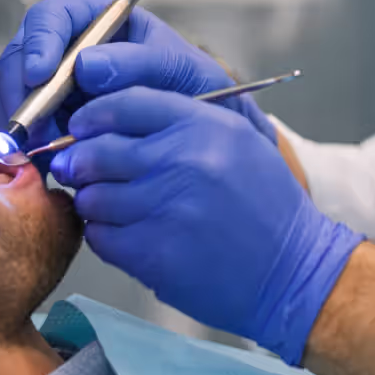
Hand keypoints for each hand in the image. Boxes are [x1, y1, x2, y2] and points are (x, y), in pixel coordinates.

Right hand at [0, 0, 275, 145]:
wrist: (204, 138)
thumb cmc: (196, 91)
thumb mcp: (179, 70)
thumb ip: (138, 62)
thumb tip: (84, 65)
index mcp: (99, 22)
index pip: (51, 18)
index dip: (38, 42)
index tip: (39, 75)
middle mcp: (69, 51)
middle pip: (20, 58)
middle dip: (18, 93)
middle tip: (30, 128)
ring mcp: (57, 88)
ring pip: (13, 96)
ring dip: (18, 124)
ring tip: (39, 152)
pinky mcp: (52, 124)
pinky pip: (22, 131)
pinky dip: (25, 148)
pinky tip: (43, 166)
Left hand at [59, 88, 362, 364]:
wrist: (293, 271)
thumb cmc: (263, 203)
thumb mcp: (237, 141)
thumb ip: (178, 124)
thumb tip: (108, 124)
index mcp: (205, 125)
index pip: (125, 103)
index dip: (93, 115)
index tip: (81, 128)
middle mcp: (184, 160)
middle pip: (98, 150)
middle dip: (80, 161)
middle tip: (81, 170)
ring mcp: (167, 208)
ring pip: (93, 196)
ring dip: (94, 202)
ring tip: (115, 207)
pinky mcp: (154, 253)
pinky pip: (101, 236)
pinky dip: (105, 236)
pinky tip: (128, 236)